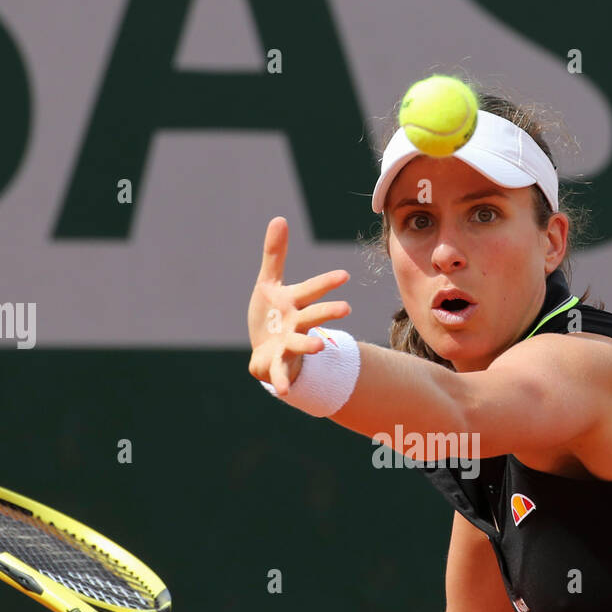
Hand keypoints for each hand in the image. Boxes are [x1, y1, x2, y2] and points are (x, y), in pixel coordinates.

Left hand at [247, 216, 351, 394]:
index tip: (344, 276)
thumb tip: (279, 218)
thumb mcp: (269, 284)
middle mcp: (296, 325)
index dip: (327, 283)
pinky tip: (285, 393)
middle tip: (346, 308)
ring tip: (321, 345)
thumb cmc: (271, 316)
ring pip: (302, 344)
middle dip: (328, 312)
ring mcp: (289, 345)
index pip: (312, 290)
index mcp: (295, 304)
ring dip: (311, 344)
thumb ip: (275, 254)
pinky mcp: (277, 364)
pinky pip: (281, 374)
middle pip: (313, 316)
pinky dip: (283, 382)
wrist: (265, 351)